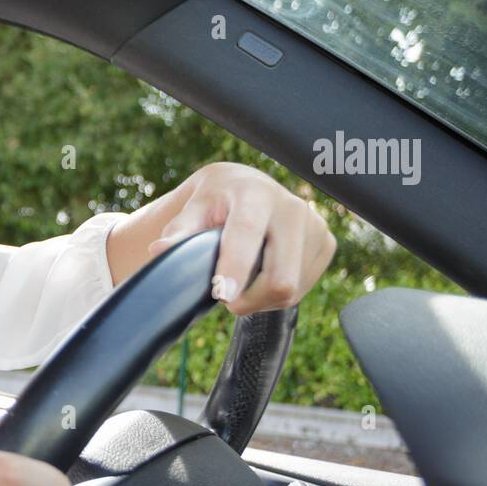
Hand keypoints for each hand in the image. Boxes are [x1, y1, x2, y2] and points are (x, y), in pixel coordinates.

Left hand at [147, 162, 336, 315]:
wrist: (248, 187)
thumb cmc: (216, 201)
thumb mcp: (194, 210)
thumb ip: (178, 232)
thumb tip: (159, 250)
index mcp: (255, 194)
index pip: (248, 234)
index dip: (236, 266)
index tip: (223, 295)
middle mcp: (292, 207)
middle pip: (280, 277)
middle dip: (247, 298)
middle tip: (224, 295)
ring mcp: (315, 226)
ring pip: (290, 290)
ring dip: (260, 298)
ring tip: (243, 277)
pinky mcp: (327, 244)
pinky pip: (301, 290)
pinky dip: (276, 294)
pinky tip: (264, 272)